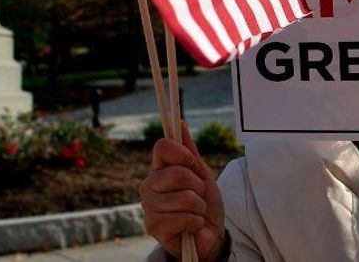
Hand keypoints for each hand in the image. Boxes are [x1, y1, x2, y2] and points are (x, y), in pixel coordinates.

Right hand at [140, 122, 226, 259]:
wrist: (209, 235)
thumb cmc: (204, 204)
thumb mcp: (202, 174)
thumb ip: (190, 151)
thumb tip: (181, 123)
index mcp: (159, 168)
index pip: (162, 147)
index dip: (183, 154)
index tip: (193, 165)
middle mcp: (149, 184)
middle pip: (176, 172)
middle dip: (197, 186)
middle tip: (198, 196)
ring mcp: (148, 206)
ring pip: (184, 197)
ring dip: (199, 207)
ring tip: (196, 213)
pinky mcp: (152, 226)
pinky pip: (183, 217)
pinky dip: (196, 223)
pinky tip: (192, 227)